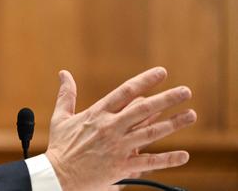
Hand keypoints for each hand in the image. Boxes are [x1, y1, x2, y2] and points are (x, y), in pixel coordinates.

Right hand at [45, 67, 196, 190]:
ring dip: (173, 124)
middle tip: (185, 91)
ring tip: (190, 115)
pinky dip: (168, 159)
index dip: (145, 81)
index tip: (161, 73)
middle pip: (143, 110)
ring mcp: (118, 147)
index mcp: (98, 113)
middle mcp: (111, 127)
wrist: (59, 176)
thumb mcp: (61, 117)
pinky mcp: (122, 166)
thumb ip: (66, 94)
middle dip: (166, 99)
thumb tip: (63, 73)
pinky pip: (150, 162)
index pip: (125, 92)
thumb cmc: (60, 146)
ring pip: (151, 133)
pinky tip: (184, 155)